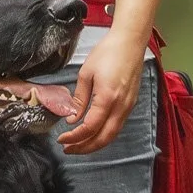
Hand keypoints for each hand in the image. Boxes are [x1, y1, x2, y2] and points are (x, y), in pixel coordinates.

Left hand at [57, 30, 144, 154]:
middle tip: (69, 149)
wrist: (130, 42)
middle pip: (103, 138)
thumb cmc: (107, 53)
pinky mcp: (131, 104)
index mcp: (107, 98)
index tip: (62, 139)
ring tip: (78, 145)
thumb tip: (72, 119)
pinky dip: (104, 134)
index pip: (90, 128)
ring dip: (95, 143)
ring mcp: (128, 107)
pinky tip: (93, 132)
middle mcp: (121, 107)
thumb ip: (79, 99)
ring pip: (112, 135)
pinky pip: (117, 126)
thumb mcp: (86, 74)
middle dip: (85, 148)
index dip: (75, 137)